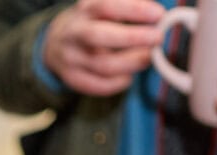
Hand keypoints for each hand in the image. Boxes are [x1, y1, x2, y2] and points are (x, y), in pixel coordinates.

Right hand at [43, 0, 164, 95]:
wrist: (57, 42)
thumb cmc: (94, 22)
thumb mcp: (106, 6)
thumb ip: (132, 7)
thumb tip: (159, 16)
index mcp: (85, 9)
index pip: (107, 6)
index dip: (134, 10)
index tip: (158, 14)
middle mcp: (74, 32)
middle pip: (100, 36)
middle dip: (133, 38)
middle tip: (157, 39)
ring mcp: (70, 57)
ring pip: (103, 65)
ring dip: (131, 63)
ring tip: (148, 58)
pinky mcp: (71, 77)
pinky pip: (98, 85)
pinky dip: (118, 83)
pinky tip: (128, 76)